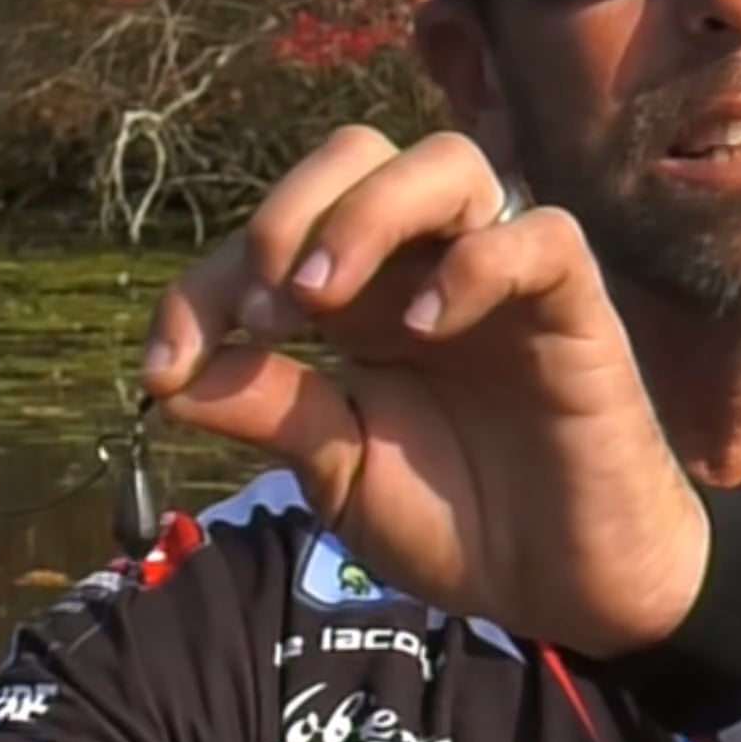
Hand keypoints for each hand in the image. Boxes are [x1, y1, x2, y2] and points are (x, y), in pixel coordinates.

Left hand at [141, 127, 708, 659]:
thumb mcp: (336, 471)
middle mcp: (422, 267)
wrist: (563, 589)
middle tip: (263, 308)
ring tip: (321, 296)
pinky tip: (422, 329)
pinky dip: (475, 265)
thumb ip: (266, 411)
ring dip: (367, 213)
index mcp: (357, 298)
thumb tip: (164, 380)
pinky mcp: (576, 308)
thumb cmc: (456, 518)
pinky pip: (540, 237)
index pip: (270, 239)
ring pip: (445, 162)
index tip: (165, 368)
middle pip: (354, 153)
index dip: (200, 289)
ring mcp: (500, 279)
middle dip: (288, 210)